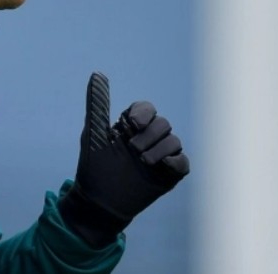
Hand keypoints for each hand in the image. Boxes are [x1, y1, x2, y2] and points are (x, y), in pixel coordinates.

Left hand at [58, 72, 188, 246]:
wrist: (98, 202)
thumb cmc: (94, 166)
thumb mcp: (94, 133)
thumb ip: (97, 104)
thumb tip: (97, 74)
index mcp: (131, 127)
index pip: (146, 109)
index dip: (143, 112)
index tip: (132, 123)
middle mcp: (148, 139)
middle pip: (163, 123)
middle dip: (149, 134)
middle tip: (132, 149)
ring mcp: (160, 157)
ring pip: (174, 140)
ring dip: (159, 148)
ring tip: (142, 161)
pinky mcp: (168, 175)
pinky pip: (183, 162)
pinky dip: (176, 161)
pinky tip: (162, 165)